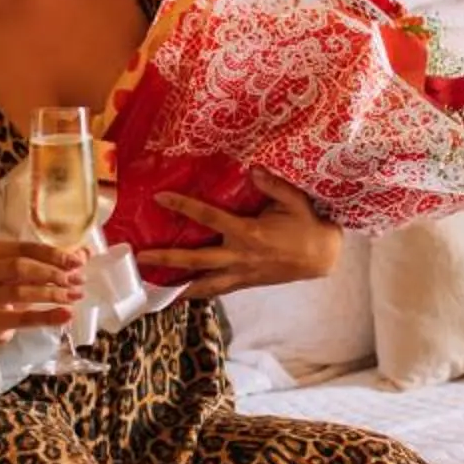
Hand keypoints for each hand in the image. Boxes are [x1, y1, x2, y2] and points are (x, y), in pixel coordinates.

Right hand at [0, 237, 88, 344]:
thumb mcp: (18, 271)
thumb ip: (48, 261)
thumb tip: (84, 253)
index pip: (25, 248)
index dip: (53, 254)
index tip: (77, 261)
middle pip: (20, 267)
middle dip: (53, 272)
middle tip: (77, 279)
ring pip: (20, 292)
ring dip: (53, 293)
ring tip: (75, 295)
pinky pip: (23, 319)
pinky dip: (47, 317)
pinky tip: (66, 315)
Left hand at [146, 172, 341, 296]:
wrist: (322, 258)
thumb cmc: (307, 226)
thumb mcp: (294, 200)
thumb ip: (273, 185)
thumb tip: (252, 169)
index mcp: (248, 232)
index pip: (208, 217)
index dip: (183, 206)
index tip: (160, 198)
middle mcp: (240, 256)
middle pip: (196, 260)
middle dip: (167, 259)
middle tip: (141, 257)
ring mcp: (242, 273)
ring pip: (204, 285)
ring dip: (179, 287)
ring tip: (155, 290)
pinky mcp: (246, 283)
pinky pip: (218, 290)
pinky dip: (199, 293)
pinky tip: (184, 294)